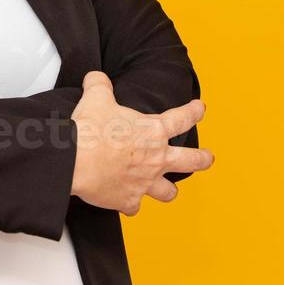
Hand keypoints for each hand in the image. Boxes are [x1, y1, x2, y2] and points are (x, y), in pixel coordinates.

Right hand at [69, 70, 211, 215]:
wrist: (75, 161)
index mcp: (153, 131)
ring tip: (168, 190)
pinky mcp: (129, 200)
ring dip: (168, 190)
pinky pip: (134, 206)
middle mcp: (156, 158)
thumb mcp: (96, 97)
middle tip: (208, 158)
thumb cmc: (90, 130)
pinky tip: (125, 201)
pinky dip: (130, 204)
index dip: (194, 112)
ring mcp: (145, 182)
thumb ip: (100, 84)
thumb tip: (96, 77)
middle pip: (191, 160)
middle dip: (202, 159)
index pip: (183, 118)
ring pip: (168, 192)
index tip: (200, 109)